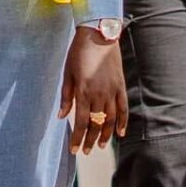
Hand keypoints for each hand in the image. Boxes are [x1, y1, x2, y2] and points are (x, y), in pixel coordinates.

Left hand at [59, 26, 127, 153]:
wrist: (98, 34)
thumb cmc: (78, 52)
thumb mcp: (67, 74)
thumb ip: (66, 97)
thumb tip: (62, 117)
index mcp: (83, 92)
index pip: (81, 123)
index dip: (77, 139)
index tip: (74, 151)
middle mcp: (99, 95)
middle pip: (95, 124)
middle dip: (89, 140)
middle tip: (85, 152)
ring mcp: (112, 91)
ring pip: (110, 120)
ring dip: (105, 135)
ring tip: (100, 146)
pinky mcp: (121, 86)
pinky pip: (123, 108)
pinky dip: (122, 122)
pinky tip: (120, 133)